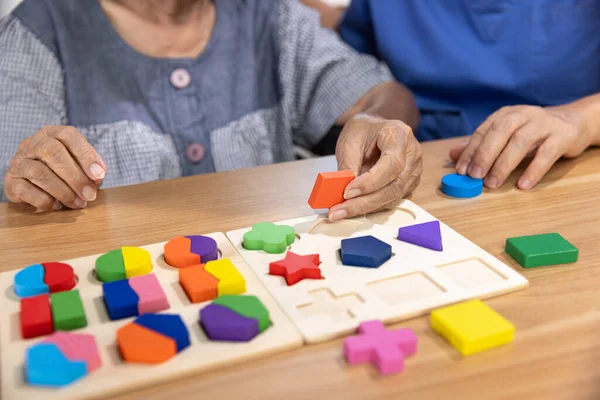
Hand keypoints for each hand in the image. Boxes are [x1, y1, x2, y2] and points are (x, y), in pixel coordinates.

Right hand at [4, 125, 106, 210]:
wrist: (34, 183)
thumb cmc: (63, 171)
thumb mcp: (79, 164)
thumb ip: (90, 168)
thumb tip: (97, 177)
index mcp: (52, 133)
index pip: (69, 136)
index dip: (86, 155)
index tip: (100, 175)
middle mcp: (32, 144)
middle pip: (53, 152)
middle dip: (75, 176)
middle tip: (90, 194)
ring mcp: (19, 162)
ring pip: (39, 173)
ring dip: (64, 192)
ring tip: (79, 203)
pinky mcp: (10, 182)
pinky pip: (25, 190)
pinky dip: (45, 200)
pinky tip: (57, 206)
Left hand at [329, 114, 422, 220]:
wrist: (372, 131)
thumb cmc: (363, 132)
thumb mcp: (350, 142)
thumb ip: (348, 166)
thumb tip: (343, 191)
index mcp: (399, 135)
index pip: (391, 164)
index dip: (370, 182)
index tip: (348, 192)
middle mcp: (412, 153)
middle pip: (394, 185)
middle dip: (365, 202)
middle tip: (340, 209)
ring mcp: (413, 170)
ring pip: (393, 197)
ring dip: (366, 207)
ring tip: (341, 210)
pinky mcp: (408, 184)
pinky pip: (392, 200)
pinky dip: (371, 207)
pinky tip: (353, 207)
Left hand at [450, 105, 590, 189]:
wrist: (573, 122)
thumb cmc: (532, 131)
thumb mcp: (506, 134)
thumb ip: (481, 144)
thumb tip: (452, 155)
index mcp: (506, 115)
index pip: (484, 131)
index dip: (471, 151)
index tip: (461, 170)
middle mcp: (523, 115)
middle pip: (500, 132)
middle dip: (484, 155)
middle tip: (474, 176)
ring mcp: (544, 124)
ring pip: (521, 142)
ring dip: (504, 164)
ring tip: (492, 183)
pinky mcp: (562, 136)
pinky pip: (547, 153)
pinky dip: (534, 170)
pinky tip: (523, 185)